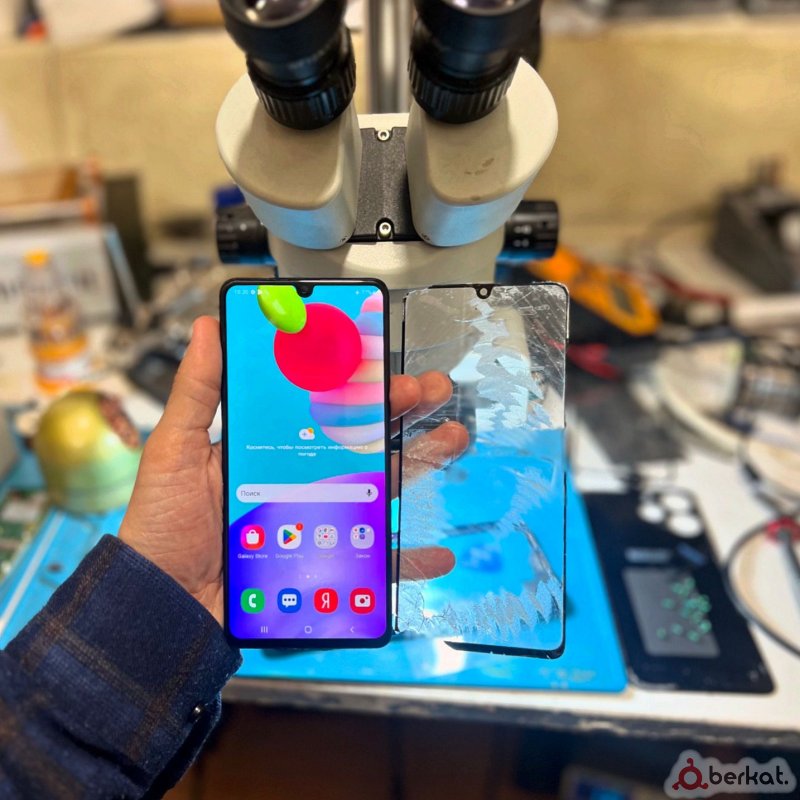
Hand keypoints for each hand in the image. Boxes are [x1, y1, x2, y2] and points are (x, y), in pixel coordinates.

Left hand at [120, 316, 467, 624]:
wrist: (164, 603)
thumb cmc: (162, 525)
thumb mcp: (175, 450)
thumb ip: (196, 392)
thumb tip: (210, 325)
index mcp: (271, 443)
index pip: (322, 403)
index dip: (355, 379)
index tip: (382, 356)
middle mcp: (301, 475)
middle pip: (362, 437)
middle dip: (401, 409)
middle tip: (433, 388)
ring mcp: (318, 516)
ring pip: (381, 485)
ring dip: (422, 460)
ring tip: (452, 438)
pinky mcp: (324, 559)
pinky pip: (374, 559)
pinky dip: (408, 558)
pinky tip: (437, 552)